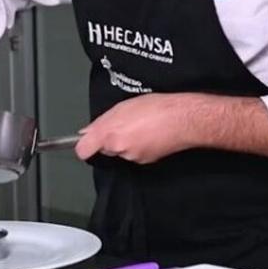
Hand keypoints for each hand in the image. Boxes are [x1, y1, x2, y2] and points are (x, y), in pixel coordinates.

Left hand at [74, 93, 195, 163]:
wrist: (184, 119)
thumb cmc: (157, 108)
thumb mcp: (123, 107)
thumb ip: (102, 121)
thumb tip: (87, 131)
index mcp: (109, 134)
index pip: (83, 150)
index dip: (84, 144)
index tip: (86, 140)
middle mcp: (119, 148)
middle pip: (105, 149)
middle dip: (110, 139)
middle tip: (122, 124)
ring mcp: (132, 157)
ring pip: (121, 151)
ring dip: (126, 142)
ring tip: (140, 125)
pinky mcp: (146, 161)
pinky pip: (135, 153)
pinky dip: (139, 146)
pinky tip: (149, 133)